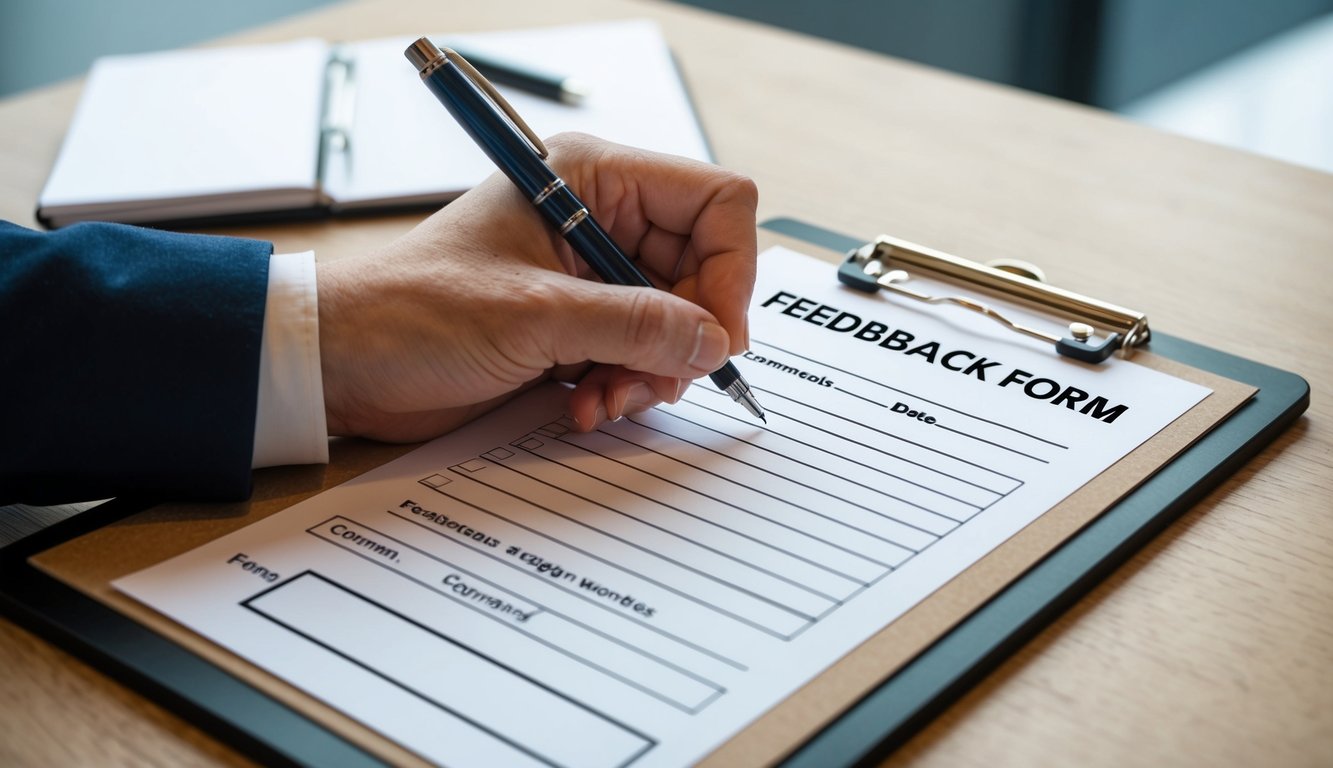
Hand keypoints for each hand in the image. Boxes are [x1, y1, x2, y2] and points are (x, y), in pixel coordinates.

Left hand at [316, 133, 757, 441]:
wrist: (346, 364)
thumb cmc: (413, 312)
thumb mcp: (534, 315)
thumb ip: (635, 325)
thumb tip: (714, 341)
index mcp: (591, 179)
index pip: (714, 202)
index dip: (730, 269)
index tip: (717, 334)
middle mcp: (600, 219)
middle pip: (702, 271)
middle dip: (683, 337)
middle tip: (655, 381)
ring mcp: (589, 276)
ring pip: (675, 323)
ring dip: (650, 373)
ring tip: (603, 400)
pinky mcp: (575, 325)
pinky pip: (639, 355)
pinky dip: (624, 388)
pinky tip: (582, 408)